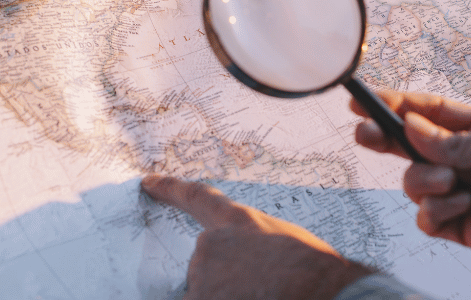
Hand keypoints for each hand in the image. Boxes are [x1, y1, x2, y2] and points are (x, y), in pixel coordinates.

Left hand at [141, 175, 372, 299]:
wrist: (322, 291)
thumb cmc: (317, 273)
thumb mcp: (289, 245)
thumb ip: (257, 249)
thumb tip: (252, 268)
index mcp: (238, 222)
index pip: (197, 199)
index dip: (170, 189)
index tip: (148, 182)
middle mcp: (211, 244)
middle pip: (204, 269)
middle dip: (226, 284)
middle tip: (259, 290)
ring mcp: (200, 274)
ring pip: (203, 295)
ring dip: (226, 298)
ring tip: (262, 296)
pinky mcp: (197, 298)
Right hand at [352, 91, 470, 280]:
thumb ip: (458, 142)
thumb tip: (410, 127)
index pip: (430, 112)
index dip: (395, 104)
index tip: (362, 98)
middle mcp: (470, 160)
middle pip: (412, 146)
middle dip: (386, 137)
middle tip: (365, 132)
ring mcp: (467, 195)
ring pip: (416, 183)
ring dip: (422, 180)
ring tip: (450, 183)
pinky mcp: (469, 230)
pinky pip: (429, 218)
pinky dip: (434, 211)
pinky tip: (459, 206)